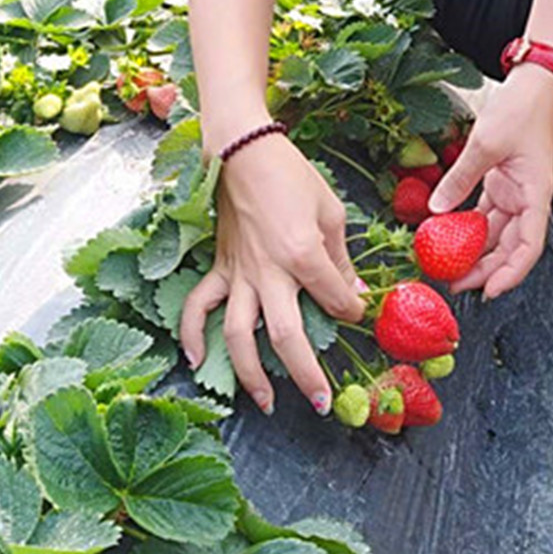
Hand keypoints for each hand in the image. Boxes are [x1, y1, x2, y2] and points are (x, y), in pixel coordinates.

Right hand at [178, 137, 368, 416]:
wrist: (243, 150)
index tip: (360, 316)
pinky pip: (198, 306)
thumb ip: (340, 258)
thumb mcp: (330, 211)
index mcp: (303, 255)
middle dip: (307, 375)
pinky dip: (192, 334)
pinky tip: (196, 359)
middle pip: (287, 337)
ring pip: (239, 335)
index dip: (353, 313)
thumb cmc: (291, 174)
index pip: (335, 301)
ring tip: (265, 403)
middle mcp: (269, 272)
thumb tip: (354, 293)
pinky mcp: (218, 267)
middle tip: (322, 403)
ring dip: (250, 374)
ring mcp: (238, 274)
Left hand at [426, 69, 552, 298]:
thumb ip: (460, 178)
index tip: (489, 290)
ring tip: (448, 267)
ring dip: (475, 252)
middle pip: (510, 247)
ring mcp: (515, 192)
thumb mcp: (485, 143)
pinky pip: (486, 215)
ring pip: (496, 234)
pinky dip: (469, 228)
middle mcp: (529, 199)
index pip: (529, 247)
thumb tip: (436, 210)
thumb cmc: (522, 108)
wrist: (532, 83)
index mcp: (537, 194)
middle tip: (456, 284)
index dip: (511, 273)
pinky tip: (448, 236)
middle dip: (486, 270)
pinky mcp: (502, 183)